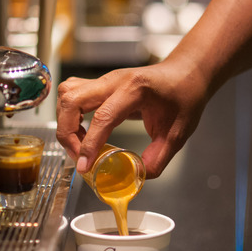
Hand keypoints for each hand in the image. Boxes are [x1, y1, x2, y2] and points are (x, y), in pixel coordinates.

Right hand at [55, 56, 210, 178]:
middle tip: (78, 156)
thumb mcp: (178, 132)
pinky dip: (69, 115)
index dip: (89, 144)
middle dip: (67, 133)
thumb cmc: (184, 96)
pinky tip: (82, 131)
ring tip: (79, 144)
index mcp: (135, 88)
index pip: (103, 116)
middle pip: (72, 100)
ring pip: (67, 94)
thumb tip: (137, 176)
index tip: (84, 166)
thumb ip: (158, 158)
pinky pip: (72, 95)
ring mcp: (104, 80)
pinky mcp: (99, 85)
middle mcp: (114, 80)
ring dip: (65, 122)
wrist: (185, 74)